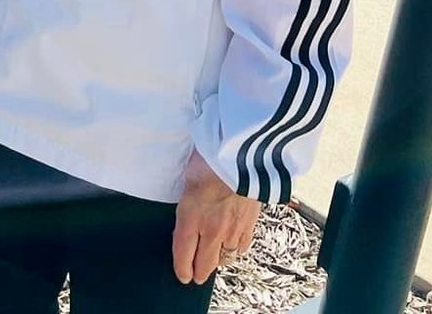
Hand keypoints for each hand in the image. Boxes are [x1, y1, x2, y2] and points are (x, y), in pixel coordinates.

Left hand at [172, 149, 259, 286]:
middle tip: (196, 276)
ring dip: (217, 260)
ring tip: (214, 259)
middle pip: (204, 264)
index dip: (182, 269)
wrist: (244, 155)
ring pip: (224, 257)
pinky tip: (233, 244)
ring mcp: (232, 229)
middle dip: (199, 272)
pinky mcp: (249, 224)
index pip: (183, 254)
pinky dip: (236, 248)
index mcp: (190, 216)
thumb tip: (188, 211)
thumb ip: (188, 199)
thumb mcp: (189, 176)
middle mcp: (210, 228)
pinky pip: (241, 246)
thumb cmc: (211, 158)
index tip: (183, 276)